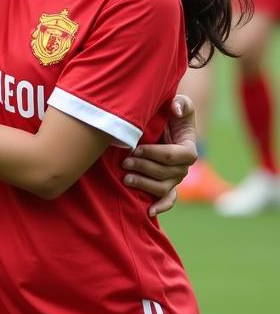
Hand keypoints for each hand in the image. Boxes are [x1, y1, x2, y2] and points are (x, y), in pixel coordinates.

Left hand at [122, 95, 197, 216]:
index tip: (137, 148)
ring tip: (125, 178)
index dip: (158, 154)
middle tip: (125, 161)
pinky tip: (149, 211)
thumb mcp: (177, 102)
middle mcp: (183, 166)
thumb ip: (181, 103)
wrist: (157, 123)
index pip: (179, 156)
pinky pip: (169, 199)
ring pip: (164, 187)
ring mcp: (175, 178)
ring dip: (145, 184)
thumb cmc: (168, 112)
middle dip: (145, 167)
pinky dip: (161, 206)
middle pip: (168, 173)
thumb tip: (175, 110)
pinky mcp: (166, 185)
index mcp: (188, 148)